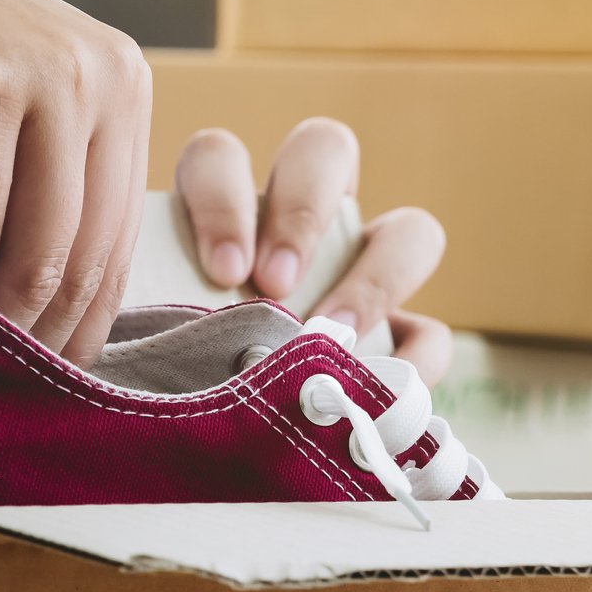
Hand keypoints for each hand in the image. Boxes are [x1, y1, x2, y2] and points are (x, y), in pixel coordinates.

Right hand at [0, 0, 150, 365]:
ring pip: (39, 246)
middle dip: (42, 335)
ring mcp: (44, 74)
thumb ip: (25, 201)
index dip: (87, 320)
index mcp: (121, 84)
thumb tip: (38, 323)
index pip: (119, 234)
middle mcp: (103, 73)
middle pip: (89, 251)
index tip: (48, 380)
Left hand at [174, 118, 453, 382]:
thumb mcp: (161, 337)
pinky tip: (377, 393)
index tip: (222, 271)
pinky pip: (432, 336)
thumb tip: (159, 343)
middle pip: (325, 150)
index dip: (224, 201)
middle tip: (275, 285)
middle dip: (304, 212)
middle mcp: (306, 221)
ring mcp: (367, 274)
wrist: (212, 442)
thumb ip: (165, 323)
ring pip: (410, 228)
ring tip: (334, 335)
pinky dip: (414, 362)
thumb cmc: (172, 374)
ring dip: (378, 275)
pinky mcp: (406, 339)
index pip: (221, 158)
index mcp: (226, 207)